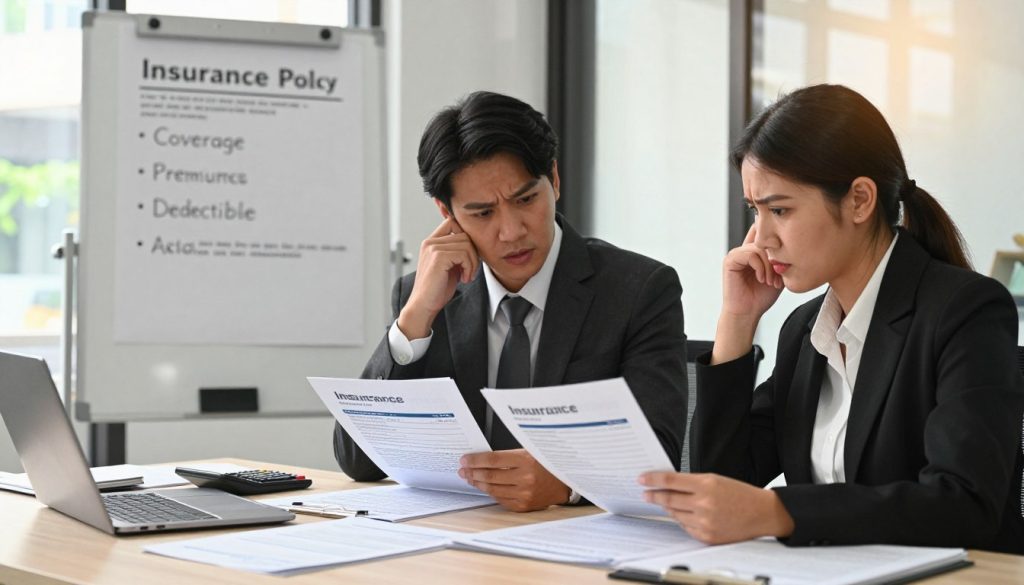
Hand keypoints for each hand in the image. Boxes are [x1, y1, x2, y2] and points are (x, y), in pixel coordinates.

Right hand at [398, 217, 479, 338]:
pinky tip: (464, 279)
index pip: (452, 222)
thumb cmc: (437, 288)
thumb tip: (475, 243)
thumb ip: (458, 252)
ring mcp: (433, 248)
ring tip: (467, 276)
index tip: (469, 256)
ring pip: (466, 244)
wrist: (424, 305)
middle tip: (471, 271)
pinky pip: (464, 254)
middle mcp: (430, 242)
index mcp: (431, 242)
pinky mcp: (438, 256)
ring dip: (473, 262)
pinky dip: (469, 267)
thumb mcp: (450, 266)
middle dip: (473, 253)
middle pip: (464, 234)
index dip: (466, 236)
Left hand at [459, 450, 569, 511]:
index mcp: (526, 460)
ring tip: (470, 477)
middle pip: (490, 476)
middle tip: (463, 469)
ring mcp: (524, 494)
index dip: (476, 460)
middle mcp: (525, 478)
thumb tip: (483, 458)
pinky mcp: (523, 506)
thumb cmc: (547, 464)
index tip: (465, 459)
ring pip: (492, 489)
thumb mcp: (531, 451)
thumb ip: (509, 455)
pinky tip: (484, 486)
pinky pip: (500, 499)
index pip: (493, 459)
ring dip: (478, 483)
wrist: (565, 483)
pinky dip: (490, 492)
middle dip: (472, 472)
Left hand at [638, 472, 793, 544]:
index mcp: (706, 485)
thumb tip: (668, 485)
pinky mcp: (707, 536)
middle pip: (669, 499)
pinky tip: (684, 514)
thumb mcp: (715, 480)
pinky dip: (682, 520)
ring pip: (675, 514)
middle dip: (654, 495)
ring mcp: (705, 522)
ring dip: (668, 508)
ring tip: (664, 502)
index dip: (653, 479)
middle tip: (645, 493)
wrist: (761, 513)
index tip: (642, 479)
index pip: (671, 481)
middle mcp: (704, 504)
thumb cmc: (739, 494)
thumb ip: (692, 482)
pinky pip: (685, 527)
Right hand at [721, 224, 783, 320]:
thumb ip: (781, 259)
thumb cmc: (761, 297)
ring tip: (770, 281)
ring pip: (759, 248)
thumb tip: (791, 245)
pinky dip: (759, 267)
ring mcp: (736, 254)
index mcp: (755, 252)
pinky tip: (761, 279)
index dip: (776, 238)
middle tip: (778, 278)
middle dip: (776, 259)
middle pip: (765, 239)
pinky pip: (750, 254)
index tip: (784, 260)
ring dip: (768, 266)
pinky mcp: (730, 260)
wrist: (747, 313)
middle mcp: (744, 250)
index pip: (764, 232)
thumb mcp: (778, 274)